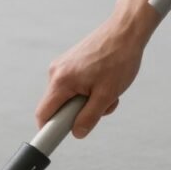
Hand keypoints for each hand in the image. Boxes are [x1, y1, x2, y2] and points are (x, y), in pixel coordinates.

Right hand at [35, 0, 158, 137]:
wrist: (126, 30)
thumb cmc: (119, 59)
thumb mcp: (107, 94)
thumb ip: (89, 117)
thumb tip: (77, 132)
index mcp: (61, 81)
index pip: (44, 114)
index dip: (49, 130)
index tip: (57, 139)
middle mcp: (56, 72)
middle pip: (58, 106)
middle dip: (79, 112)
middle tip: (102, 106)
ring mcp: (62, 66)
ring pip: (69, 96)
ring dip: (87, 101)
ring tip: (109, 90)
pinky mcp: (70, 62)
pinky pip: (74, 85)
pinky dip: (88, 89)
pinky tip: (105, 80)